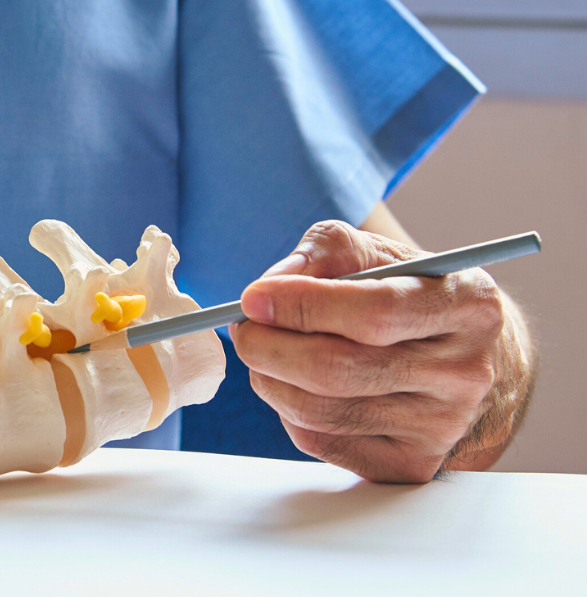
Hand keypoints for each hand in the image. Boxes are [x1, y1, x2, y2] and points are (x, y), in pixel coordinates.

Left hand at [230, 221, 532, 482]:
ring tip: (264, 353)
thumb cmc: (416, 299)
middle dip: (269, 346)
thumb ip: (328, 252)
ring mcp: (440, 427)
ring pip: (319, 411)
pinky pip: (318, 441)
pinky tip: (296, 386)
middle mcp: (464, 372)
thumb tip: (271, 285)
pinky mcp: (409, 465)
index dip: (302, 305)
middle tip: (245, 328)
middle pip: (337, 369)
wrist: (473, 366)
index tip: (254, 298)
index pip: (374, 313)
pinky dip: (287, 410)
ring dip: (269, 379)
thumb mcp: (388, 255)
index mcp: (469, 306)